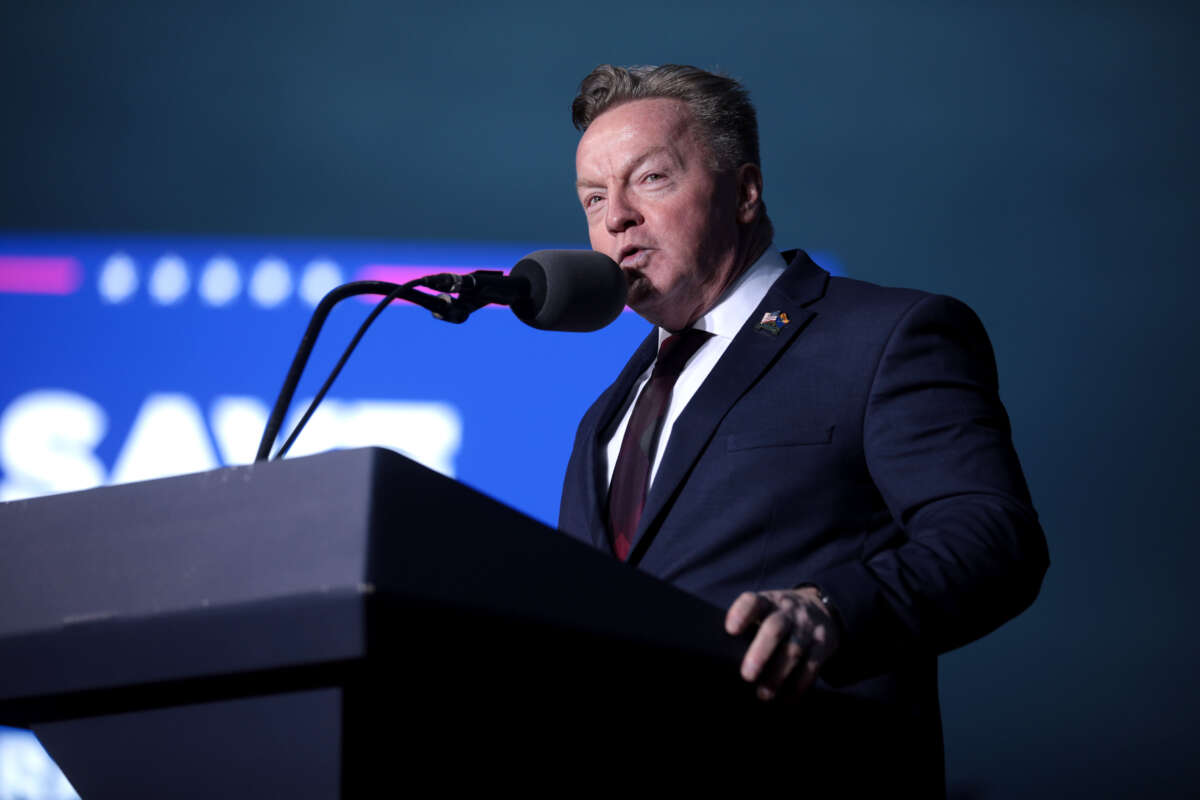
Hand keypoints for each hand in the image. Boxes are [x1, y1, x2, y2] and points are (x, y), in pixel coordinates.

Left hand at [724, 587, 840, 700]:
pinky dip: (799, 685)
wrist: (823, 610)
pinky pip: (813, 666)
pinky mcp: (823, 645)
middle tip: (747, 676)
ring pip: (794, 650)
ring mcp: (807, 627)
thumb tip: (720, 657)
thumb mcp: (766, 610)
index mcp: (768, 602)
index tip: (730, 630)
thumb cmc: (779, 616)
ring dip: (778, 676)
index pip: (753, 601)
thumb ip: (748, 626)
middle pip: (774, 628)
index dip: (741, 613)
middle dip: (760, 653)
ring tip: (763, 695)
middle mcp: (788, 612)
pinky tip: (787, 699)